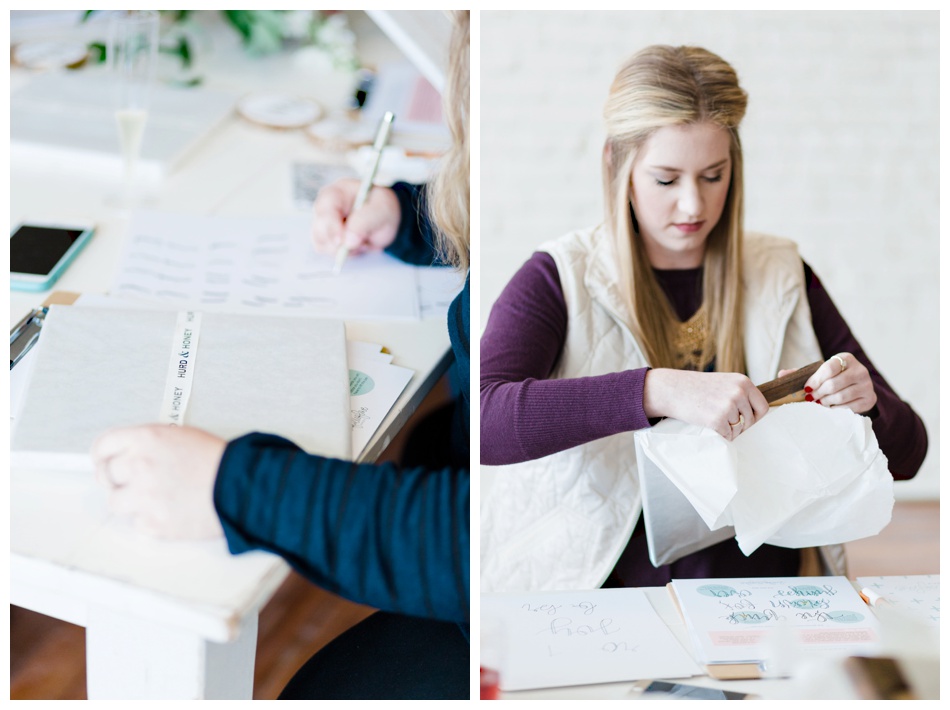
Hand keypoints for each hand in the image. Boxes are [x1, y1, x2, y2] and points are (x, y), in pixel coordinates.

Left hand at [90, 424, 226, 539]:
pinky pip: (137, 523)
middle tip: (130, 482)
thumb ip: (150, 444)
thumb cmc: (219, 461)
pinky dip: (149, 519)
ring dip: (131, 501)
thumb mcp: (182, 436)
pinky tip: (168, 510)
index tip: (103, 462)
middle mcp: (140, 466)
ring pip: (116, 502)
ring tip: (154, 498)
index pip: (104, 445)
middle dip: (116, 479)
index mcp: (147, 439)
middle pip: (106, 475)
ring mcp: (144, 496)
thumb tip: (130, 456)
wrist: (240, 487)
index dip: (102, 455)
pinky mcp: (153, 523)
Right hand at [311, 178, 400, 255]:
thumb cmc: (381, 207)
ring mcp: (324, 223)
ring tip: (363, 241)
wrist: (384, 218)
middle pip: (319, 228)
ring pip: (321, 242)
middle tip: (361, 243)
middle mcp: (326, 207)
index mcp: (338, 192)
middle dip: (339, 242)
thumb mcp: (381, 210)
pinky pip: (327, 250)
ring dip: (343, 249)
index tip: (341, 241)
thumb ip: (364, 222)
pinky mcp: (326, 238)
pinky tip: (357, 245)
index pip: (325, 207)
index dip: (331, 225)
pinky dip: (343, 253)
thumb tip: (348, 242)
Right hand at [643, 368, 770, 439]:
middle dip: (740, 425)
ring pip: (739, 429)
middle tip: (723, 420)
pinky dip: (719, 434)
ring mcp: (728, 406)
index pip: (763, 407)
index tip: (745, 419)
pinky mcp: (717, 420)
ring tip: (712, 419)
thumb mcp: (723, 382)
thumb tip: (755, 415)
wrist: (672, 389)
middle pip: (751, 420)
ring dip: (728, 430)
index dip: (755, 417)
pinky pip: (727, 436)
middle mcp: (738, 392)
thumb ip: (740, 393)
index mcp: (743, 381)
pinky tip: (707, 424)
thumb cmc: (696, 387)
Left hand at [800, 352, 876, 413]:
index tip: (807, 388)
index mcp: (846, 358)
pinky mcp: (870, 399)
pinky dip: (836, 409)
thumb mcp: (820, 372)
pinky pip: (849, 407)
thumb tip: (781, 374)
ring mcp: (867, 385)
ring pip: (841, 397)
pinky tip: (830, 407)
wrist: (857, 387)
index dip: (816, 379)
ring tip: (819, 402)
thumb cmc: (833, 378)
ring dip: (826, 402)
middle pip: (834, 384)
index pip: (830, 368)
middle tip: (811, 398)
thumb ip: (801, 373)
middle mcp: (860, 370)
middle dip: (818, 393)